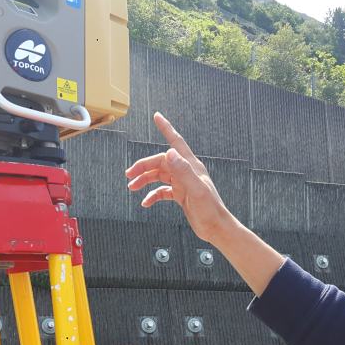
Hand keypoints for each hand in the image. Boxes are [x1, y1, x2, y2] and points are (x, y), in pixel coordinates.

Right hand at [125, 113, 234, 243]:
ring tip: (132, 188)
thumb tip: (169, 153)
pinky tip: (146, 203)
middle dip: (144, 166)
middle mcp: (186, 171)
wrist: (216, 228)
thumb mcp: (196, 190)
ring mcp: (183, 183)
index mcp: (191, 166)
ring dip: (145, 180)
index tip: (157, 116)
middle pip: (161, 162)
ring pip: (159, 176)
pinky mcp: (181, 195)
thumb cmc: (210, 210)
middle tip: (129, 175)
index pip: (176, 142)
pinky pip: (163, 191)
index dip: (166, 128)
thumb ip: (183, 171)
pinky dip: (153, 195)